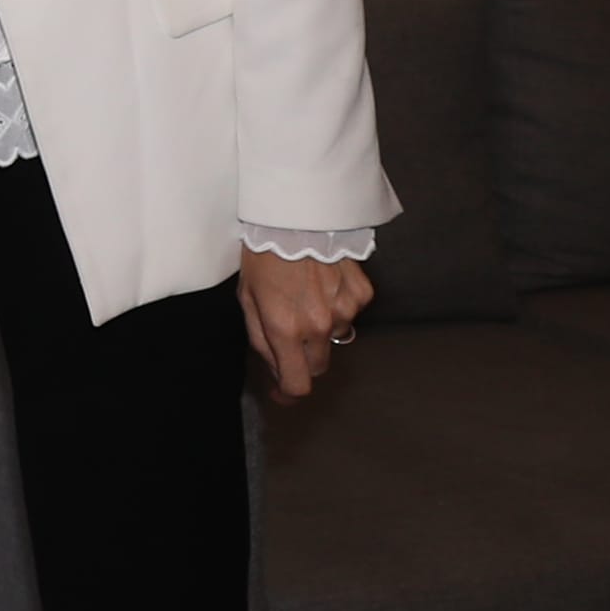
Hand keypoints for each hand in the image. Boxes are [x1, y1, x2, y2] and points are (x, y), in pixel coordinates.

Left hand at [238, 250, 371, 399]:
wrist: (294, 216)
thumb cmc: (264, 255)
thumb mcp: (247, 300)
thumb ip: (261, 340)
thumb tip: (275, 371)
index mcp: (285, 329)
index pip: (298, 384)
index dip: (288, 393)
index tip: (282, 391)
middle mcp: (319, 325)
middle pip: (318, 366)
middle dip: (302, 359)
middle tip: (289, 337)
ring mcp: (345, 309)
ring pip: (335, 337)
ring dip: (321, 328)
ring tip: (304, 295)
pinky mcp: (362, 293)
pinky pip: (350, 312)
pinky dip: (338, 305)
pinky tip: (323, 282)